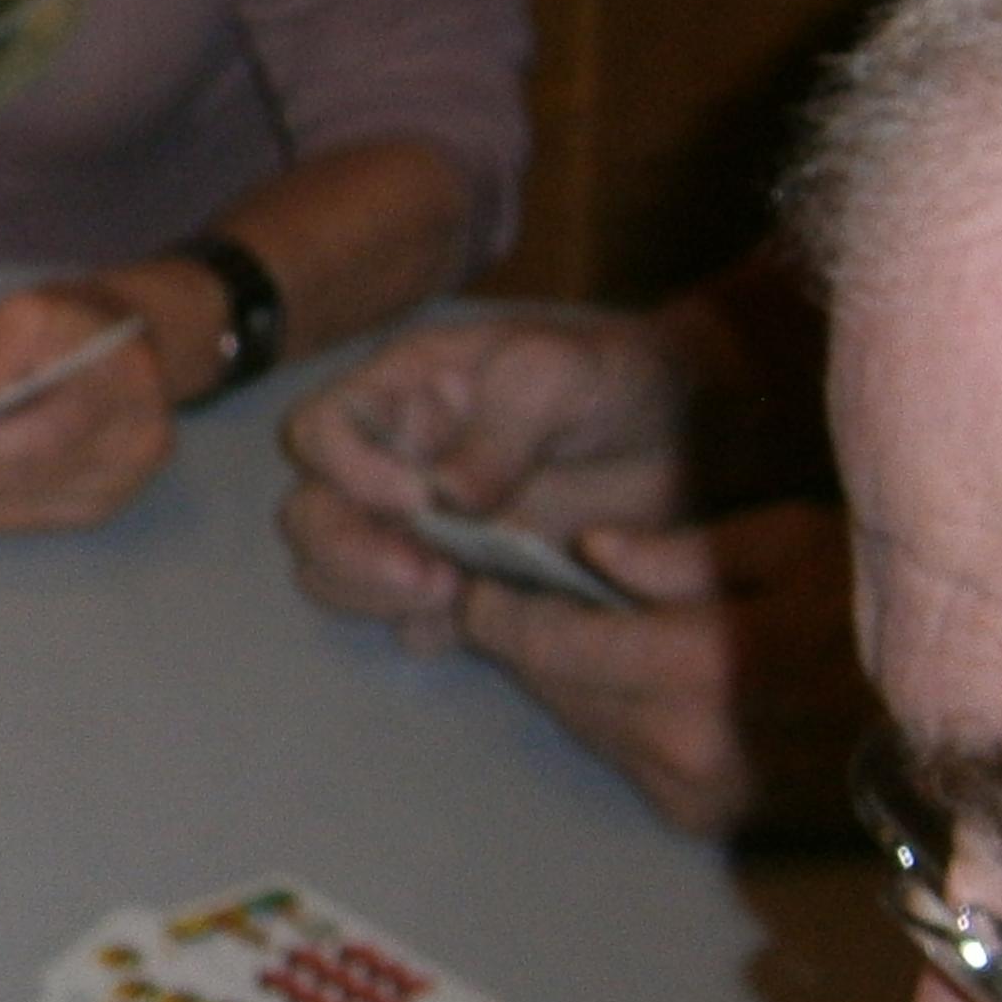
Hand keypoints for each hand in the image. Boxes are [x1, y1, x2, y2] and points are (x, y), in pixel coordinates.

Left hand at [0, 280, 171, 531]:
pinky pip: (19, 518)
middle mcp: (129, 446)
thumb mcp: (24, 315)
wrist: (130, 342)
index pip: (29, 439)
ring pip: (12, 508)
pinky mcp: (96, 504)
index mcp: (119, 388)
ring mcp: (118, 484)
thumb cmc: (71, 322)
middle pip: (16, 480)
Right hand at [278, 314, 694, 642]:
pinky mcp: (455, 583)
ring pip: (338, 571)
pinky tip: (477, 619)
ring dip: (374, 593)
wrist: (688, 441)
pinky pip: (406, 618)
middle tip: (428, 577)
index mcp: (401, 395)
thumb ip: (504, 424)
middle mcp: (390, 464)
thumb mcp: (566, 373)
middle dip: (352, 551)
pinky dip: (425, 627)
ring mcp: (418, 530)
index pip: (320, 430)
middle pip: (313, 513)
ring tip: (452, 596)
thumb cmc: (616, 382)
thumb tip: (445, 497)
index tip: (417, 498)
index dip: (347, 468)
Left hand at [454, 501, 861, 838]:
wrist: (951, 718)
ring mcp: (695, 789)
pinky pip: (622, 755)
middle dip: (523, 640)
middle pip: (558, 686)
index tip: (472, 582)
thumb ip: (680, 554)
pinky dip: (606, 714)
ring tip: (553, 630)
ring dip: (560, 678)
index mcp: (700, 668)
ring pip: (584, 724)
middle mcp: (685, 742)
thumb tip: (591, 552)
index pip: (557, 643)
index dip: (502, 611)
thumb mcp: (793, 546)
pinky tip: (613, 679)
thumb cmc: (872, 611)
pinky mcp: (706, 816)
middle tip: (499, 598)